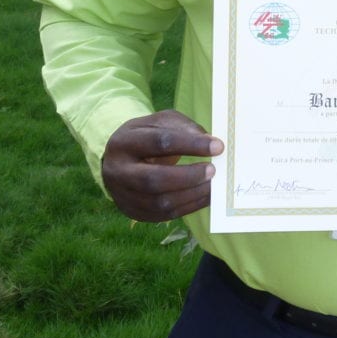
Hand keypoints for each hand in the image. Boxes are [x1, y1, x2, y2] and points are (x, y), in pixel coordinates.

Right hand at [101, 110, 223, 221]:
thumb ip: (184, 128)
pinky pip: (164, 215)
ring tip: (213, 184)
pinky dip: (189, 206)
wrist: (119, 162)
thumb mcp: (160, 122)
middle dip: (188, 176)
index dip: (190, 144)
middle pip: (154, 179)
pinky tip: (205, 196)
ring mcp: (123, 196)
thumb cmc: (146, 137)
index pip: (159, 142)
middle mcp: (118, 171)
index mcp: (124, 142)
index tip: (218, 146)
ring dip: (192, 194)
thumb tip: (210, 143)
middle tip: (213, 170)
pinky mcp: (134, 213)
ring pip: (159, 202)